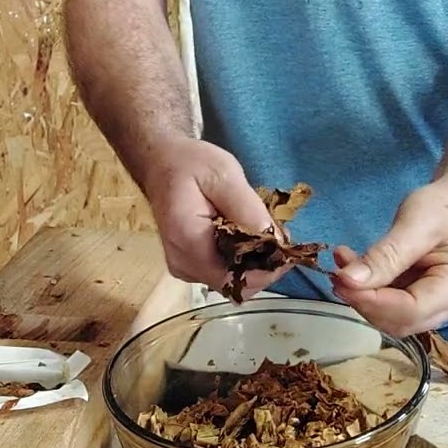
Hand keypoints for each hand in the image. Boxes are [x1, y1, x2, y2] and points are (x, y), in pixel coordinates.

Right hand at [141, 137, 285, 295]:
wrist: (161, 164)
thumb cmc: (191, 164)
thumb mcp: (224, 174)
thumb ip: (248, 209)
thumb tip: (274, 241)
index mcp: (188, 240)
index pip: (235, 278)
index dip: (266, 269)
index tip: (286, 246)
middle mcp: (183, 263)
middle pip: (238, 284)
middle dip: (265, 264)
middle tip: (278, 233)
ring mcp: (186, 268)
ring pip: (235, 282)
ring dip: (256, 262)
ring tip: (263, 230)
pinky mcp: (192, 267)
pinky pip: (226, 273)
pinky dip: (243, 260)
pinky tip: (247, 235)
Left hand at [332, 179, 447, 336]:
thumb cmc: (447, 207)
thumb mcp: (415, 223)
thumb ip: (385, 255)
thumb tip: (349, 281)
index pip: (411, 309)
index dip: (372, 302)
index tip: (341, 281)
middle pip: (401, 320)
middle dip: (365, 301)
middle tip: (338, 273)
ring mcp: (444, 308)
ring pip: (394, 318)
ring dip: (364, 297)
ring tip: (344, 264)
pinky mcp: (428, 303)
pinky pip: (395, 307)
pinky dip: (371, 292)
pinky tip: (356, 269)